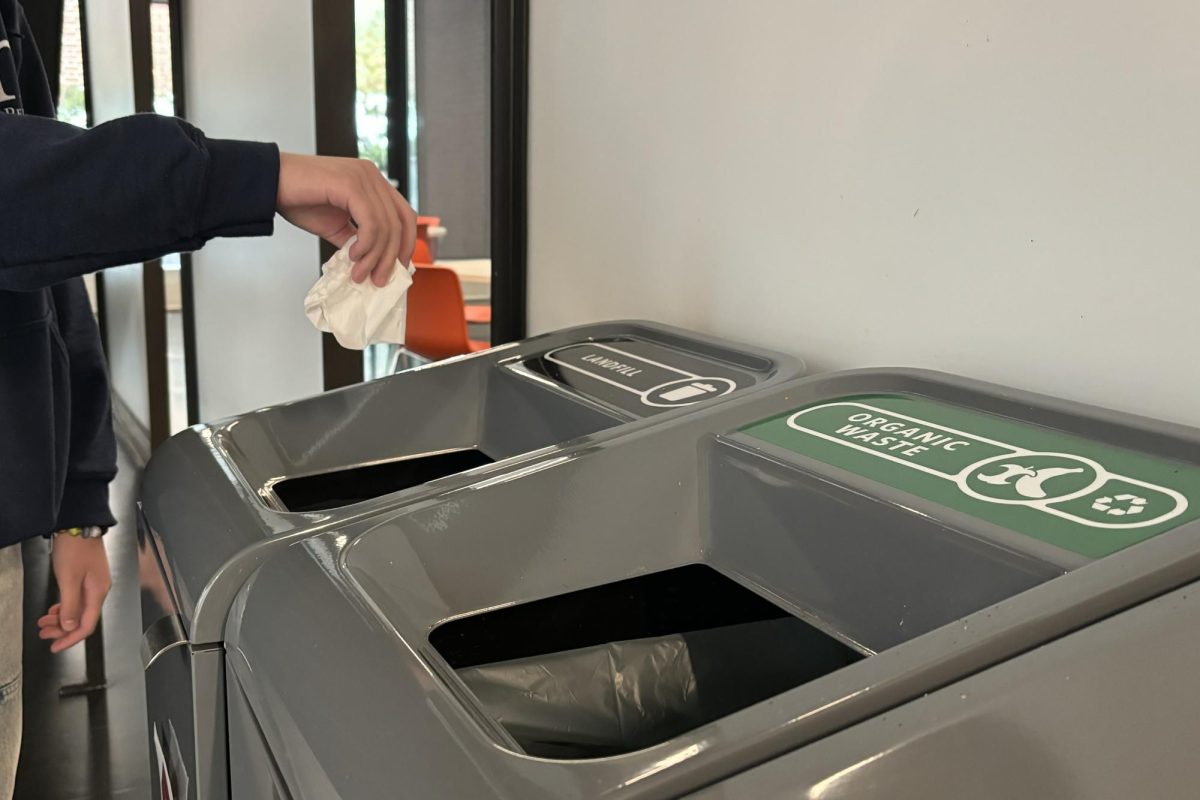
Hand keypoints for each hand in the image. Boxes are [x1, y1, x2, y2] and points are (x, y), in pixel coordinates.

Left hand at [38, 536, 111, 652]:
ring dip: (61, 619)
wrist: (79, 526)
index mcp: (98, 592)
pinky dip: (64, 607)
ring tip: (44, 622)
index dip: (71, 638)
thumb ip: (69, 605)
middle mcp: (99, 590)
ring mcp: (94, 583)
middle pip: (82, 619)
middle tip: (44, 635)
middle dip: (62, 630)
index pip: (86, 624)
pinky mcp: (87, 577)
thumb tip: (69, 626)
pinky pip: (77, 599)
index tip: (56, 646)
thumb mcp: (68, 580)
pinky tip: (54, 609)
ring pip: (78, 610)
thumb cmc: (76, 549)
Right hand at [276, 152, 416, 286]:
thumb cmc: (299, 199)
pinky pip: (370, 222)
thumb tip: (373, 265)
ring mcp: (363, 177)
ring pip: (386, 225)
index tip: (399, 269)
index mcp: (373, 182)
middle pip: (400, 222)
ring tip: (359, 274)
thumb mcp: (336, 226)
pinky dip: (366, 244)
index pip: (405, 215)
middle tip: (379, 280)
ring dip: (375, 256)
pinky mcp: (350, 183)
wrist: (269, 183)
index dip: (406, 244)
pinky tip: (353, 256)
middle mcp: (372, 176)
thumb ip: (357, 240)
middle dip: (392, 257)